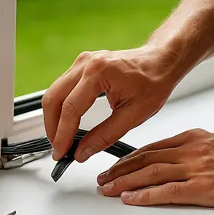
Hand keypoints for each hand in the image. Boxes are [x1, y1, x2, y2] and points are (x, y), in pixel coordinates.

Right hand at [42, 45, 184, 161]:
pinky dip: (61, 107)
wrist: (161, 60)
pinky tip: (67, 123)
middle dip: (52, 128)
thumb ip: (105, 136)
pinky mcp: (82, 65)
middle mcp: (86, 63)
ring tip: (61, 139)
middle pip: (53, 98)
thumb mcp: (134, 115)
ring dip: (54, 118)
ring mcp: (82, 62)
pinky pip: (62, 87)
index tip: (61, 153)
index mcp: (99, 73)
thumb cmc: (154, 82)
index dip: (63, 135)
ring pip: (54, 92)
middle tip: (58, 149)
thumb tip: (82, 152)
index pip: (71, 109)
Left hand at [96, 128, 213, 207]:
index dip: (128, 158)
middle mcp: (190, 151)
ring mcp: (195, 169)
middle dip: (119, 170)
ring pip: (150, 173)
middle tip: (102, 179)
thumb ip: (196, 149)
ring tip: (107, 189)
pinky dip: (144, 195)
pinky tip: (130, 199)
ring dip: (124, 182)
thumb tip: (178, 159)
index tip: (114, 165)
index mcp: (192, 139)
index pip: (152, 148)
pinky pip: (167, 191)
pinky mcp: (203, 187)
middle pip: (145, 160)